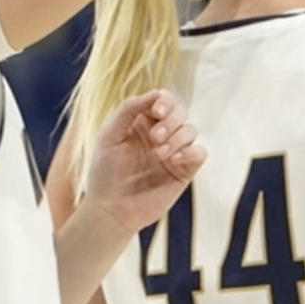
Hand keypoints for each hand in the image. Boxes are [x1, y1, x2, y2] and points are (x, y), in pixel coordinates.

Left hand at [83, 90, 205, 232]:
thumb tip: (153, 94)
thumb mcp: (109, 135)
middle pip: (180, 112)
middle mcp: (160, 134)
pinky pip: (199, 153)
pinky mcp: (183, 171)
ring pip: (191, 130)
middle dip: (170, 121)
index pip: (162, 100)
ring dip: (177, 137)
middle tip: (154, 138)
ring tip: (158, 154)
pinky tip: (172, 160)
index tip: (157, 110)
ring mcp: (173, 152)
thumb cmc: (105, 173)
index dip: (164, 100)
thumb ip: (128, 110)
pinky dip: (190, 152)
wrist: (111, 209)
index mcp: (142, 122)